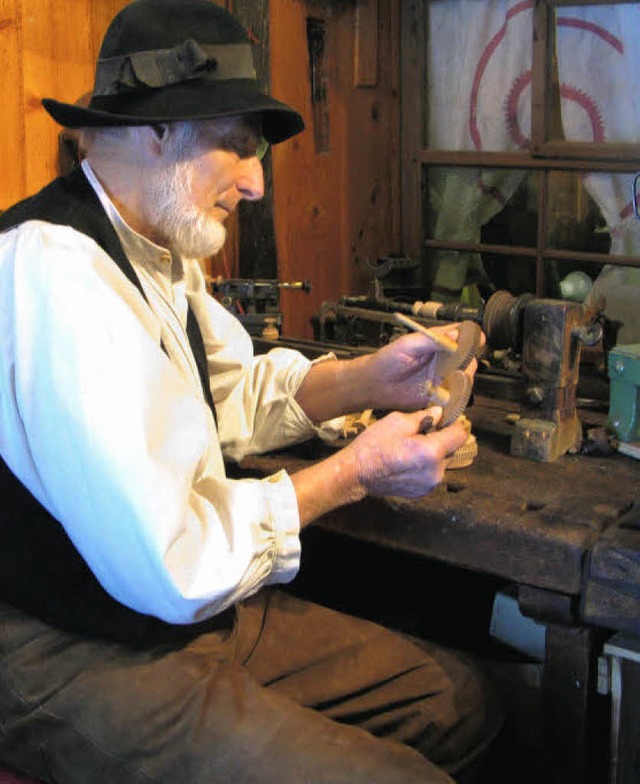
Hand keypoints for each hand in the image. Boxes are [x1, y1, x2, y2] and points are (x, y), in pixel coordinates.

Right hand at [341, 405, 467, 498]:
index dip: (454, 424)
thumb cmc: (374, 445)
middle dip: (441, 440)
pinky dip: (426, 467)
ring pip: (442, 462)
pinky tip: (408, 462)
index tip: (444, 420)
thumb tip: (439, 413)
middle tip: (421, 433)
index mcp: (432, 452)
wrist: (356, 473)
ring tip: (412, 449)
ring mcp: (430, 485)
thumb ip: (423, 417)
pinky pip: (432, 474)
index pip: (460, 435)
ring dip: (434, 454)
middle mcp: (436, 471)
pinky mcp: (422, 492)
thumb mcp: (397, 422)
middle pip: (452, 449)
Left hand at [362, 325, 477, 411]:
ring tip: (455, 378)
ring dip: (463, 378)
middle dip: (469, 359)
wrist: (375, 384)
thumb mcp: (407, 344)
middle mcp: (443, 360)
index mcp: (437, 343)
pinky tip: (452, 393)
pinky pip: (454, 395)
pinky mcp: (438, 394)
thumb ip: (430, 340)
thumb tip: (454, 334)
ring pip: (464, 377)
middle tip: (462, 362)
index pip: (460, 336)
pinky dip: (457, 395)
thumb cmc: (387, 360)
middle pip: (467, 358)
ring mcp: (442, 377)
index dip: (471, 337)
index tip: (477, 339)